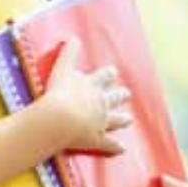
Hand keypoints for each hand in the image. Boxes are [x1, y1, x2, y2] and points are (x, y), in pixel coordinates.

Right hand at [37, 39, 131, 154]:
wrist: (60, 117)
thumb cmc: (59, 92)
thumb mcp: (61, 68)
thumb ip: (68, 53)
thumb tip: (73, 37)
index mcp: (93, 86)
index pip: (103, 77)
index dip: (107, 75)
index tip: (112, 72)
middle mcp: (101, 103)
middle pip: (113, 98)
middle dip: (119, 95)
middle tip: (126, 93)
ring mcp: (101, 122)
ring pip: (115, 120)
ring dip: (122, 119)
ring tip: (129, 119)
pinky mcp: (97, 139)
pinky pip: (108, 144)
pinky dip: (115, 147)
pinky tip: (122, 149)